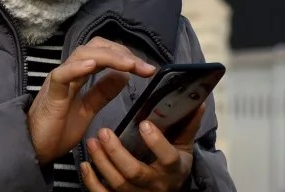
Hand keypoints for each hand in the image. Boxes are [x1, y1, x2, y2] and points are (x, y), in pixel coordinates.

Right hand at [28, 37, 155, 163]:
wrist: (33, 150)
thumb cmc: (57, 131)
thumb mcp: (87, 110)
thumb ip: (102, 93)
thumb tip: (124, 76)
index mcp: (79, 75)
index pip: (104, 53)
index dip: (126, 56)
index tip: (148, 69)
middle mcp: (70, 72)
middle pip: (96, 47)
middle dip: (122, 53)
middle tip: (143, 66)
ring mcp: (59, 80)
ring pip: (83, 54)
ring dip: (109, 56)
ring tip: (129, 64)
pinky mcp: (51, 93)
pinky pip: (63, 74)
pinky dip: (78, 67)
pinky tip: (94, 65)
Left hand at [80, 105, 205, 190]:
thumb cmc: (174, 165)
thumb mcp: (184, 146)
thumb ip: (189, 124)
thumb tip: (199, 100)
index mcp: (173, 169)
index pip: (167, 158)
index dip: (156, 142)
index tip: (144, 123)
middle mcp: (155, 185)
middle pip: (134, 172)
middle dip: (117, 153)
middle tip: (104, 132)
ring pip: (117, 184)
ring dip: (102, 162)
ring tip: (92, 141)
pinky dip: (92, 182)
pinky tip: (86, 165)